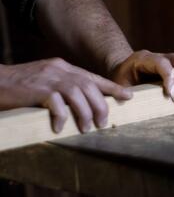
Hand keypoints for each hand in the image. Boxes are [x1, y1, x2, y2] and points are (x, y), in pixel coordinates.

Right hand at [0, 58, 131, 132]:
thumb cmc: (22, 85)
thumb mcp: (47, 80)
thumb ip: (65, 86)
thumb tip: (86, 103)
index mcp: (64, 67)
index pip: (93, 77)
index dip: (112, 88)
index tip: (128, 96)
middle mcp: (59, 70)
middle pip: (89, 86)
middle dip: (101, 106)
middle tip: (103, 123)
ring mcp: (48, 78)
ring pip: (77, 94)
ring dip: (85, 113)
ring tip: (86, 128)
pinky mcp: (36, 89)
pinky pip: (55, 103)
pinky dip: (61, 116)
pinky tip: (60, 127)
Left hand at [111, 50, 173, 101]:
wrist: (125, 71)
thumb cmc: (122, 81)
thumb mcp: (118, 86)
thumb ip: (123, 93)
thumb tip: (130, 101)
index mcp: (143, 59)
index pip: (160, 63)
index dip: (169, 76)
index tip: (173, 94)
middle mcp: (159, 55)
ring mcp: (171, 59)